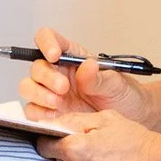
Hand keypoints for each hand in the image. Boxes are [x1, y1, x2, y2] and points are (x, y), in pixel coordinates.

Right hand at [17, 26, 153, 124]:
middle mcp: (57, 73)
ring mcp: (51, 93)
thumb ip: (99, 77)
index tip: (54, 55)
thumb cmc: (124, 96)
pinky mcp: (49, 113)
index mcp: (71, 56)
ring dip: (39, 94)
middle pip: (37, 66)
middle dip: (47, 77)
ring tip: (59, 103)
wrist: (131, 121)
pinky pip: (32, 110)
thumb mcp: (117, 84)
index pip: (48, 39)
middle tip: (63, 88)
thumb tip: (87, 66)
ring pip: (29, 86)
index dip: (47, 43)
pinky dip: (38, 113)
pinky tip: (54, 117)